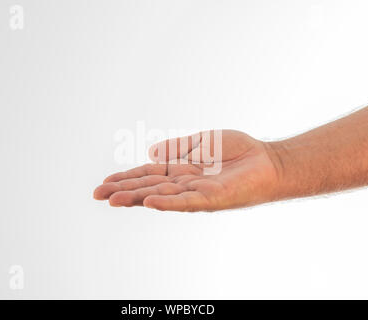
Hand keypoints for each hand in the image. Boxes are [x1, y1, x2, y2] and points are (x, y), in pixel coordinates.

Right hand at [93, 130, 280, 211]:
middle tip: (98, 194)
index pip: (148, 175)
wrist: (269, 160)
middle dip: (124, 191)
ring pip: (163, 195)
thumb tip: (150, 153)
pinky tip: (150, 202)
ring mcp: (198, 193)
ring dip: (138, 198)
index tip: (105, 184)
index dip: (126, 178)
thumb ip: (177, 148)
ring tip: (114, 200)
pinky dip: (169, 202)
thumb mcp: (202, 142)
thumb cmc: (239, 151)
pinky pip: (188, 201)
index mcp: (181, 170)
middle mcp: (185, 184)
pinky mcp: (214, 197)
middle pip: (149, 187)